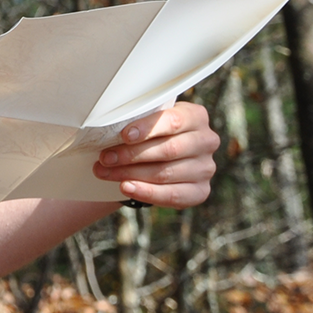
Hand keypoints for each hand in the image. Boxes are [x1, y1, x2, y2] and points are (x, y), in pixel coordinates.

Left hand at [93, 102, 219, 208]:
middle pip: (168, 150)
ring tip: (105, 172)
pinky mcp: (200, 191)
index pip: (173, 121)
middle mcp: (206, 141)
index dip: (147, 128)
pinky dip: (146, 192)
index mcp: (196, 117)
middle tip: (106, 158)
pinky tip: (126, 187)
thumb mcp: (151, 121)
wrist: (164, 158)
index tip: (124, 135)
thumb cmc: (154, 134)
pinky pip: (172, 195)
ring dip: (130, 174)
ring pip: (165, 173)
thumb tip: (111, 127)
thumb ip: (140, 121)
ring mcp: (206, 168)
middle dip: (131, 155)